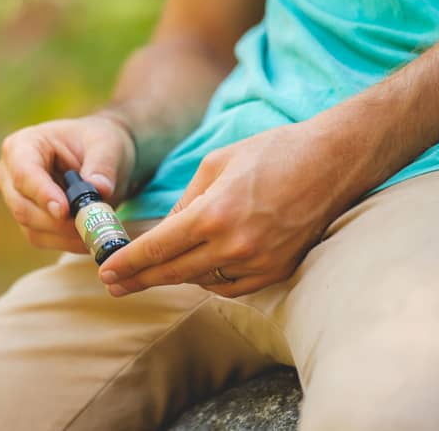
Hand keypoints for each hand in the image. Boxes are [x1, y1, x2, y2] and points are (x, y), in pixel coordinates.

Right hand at [0, 114, 134, 251]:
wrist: (100, 157)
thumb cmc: (98, 143)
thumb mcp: (107, 145)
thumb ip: (103, 165)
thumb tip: (99, 189)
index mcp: (23, 145)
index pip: (24, 174)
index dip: (42, 194)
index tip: (64, 211)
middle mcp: (10, 174)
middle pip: (23, 207)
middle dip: (57, 222)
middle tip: (89, 226)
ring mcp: (15, 200)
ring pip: (31, 228)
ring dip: (65, 235)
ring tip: (96, 231)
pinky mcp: (28, 221)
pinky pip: (42, 239)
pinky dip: (67, 242)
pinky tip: (90, 239)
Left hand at [96, 112, 386, 297]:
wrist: (333, 162)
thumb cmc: (273, 152)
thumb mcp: (217, 163)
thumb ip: (186, 201)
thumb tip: (164, 231)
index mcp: (214, 214)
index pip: (158, 249)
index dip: (128, 263)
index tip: (105, 272)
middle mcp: (235, 245)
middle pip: (174, 273)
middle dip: (139, 280)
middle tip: (113, 286)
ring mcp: (258, 262)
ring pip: (202, 282)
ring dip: (177, 276)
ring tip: (154, 272)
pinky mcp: (277, 270)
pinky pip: (232, 286)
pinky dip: (211, 279)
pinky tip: (198, 269)